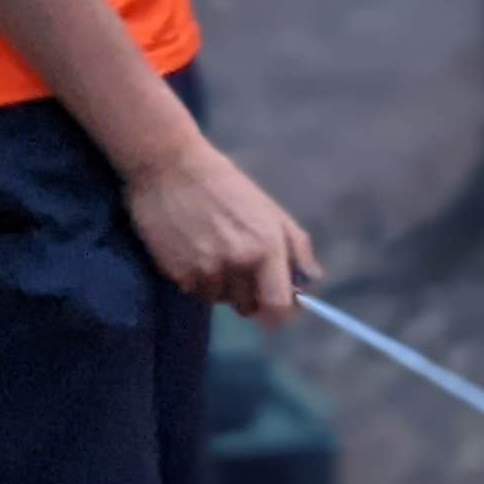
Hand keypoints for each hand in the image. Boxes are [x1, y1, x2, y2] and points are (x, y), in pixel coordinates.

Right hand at [124, 136, 322, 321]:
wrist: (170, 168)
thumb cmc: (226, 186)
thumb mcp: (270, 211)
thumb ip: (297, 248)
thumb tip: (314, 281)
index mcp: (266, 247)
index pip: (279, 305)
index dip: (281, 315)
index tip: (279, 315)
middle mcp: (238, 263)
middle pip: (249, 307)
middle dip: (250, 294)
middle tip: (240, 264)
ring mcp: (206, 271)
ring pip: (221, 300)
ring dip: (222, 286)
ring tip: (213, 249)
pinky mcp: (179, 275)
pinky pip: (196, 292)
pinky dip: (198, 280)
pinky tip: (194, 249)